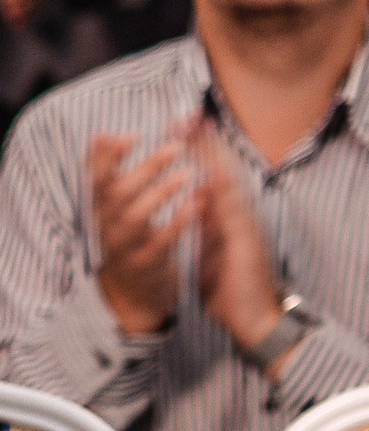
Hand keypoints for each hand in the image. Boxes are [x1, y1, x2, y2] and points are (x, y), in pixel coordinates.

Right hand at [87, 128, 191, 334]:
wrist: (131, 295)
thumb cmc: (128, 238)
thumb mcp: (113, 207)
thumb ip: (110, 173)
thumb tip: (101, 134)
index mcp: (101, 209)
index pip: (97, 179)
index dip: (107, 157)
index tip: (129, 135)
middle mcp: (108, 226)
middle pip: (118, 194)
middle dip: (145, 168)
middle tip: (175, 146)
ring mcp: (125, 246)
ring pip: (136, 217)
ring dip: (161, 193)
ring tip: (186, 174)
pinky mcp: (147, 264)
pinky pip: (160, 242)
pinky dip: (177, 222)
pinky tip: (196, 204)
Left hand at [190, 132, 287, 358]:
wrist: (253, 318)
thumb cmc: (231, 285)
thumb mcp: (210, 246)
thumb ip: (203, 222)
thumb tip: (194, 200)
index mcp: (223, 215)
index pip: (207, 175)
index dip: (193, 150)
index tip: (176, 125)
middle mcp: (235, 214)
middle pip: (218, 169)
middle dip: (202, 141)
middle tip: (185, 112)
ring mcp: (242, 224)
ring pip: (226, 181)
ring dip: (211, 155)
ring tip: (197, 129)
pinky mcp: (244, 241)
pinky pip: (230, 213)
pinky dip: (219, 192)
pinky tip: (208, 174)